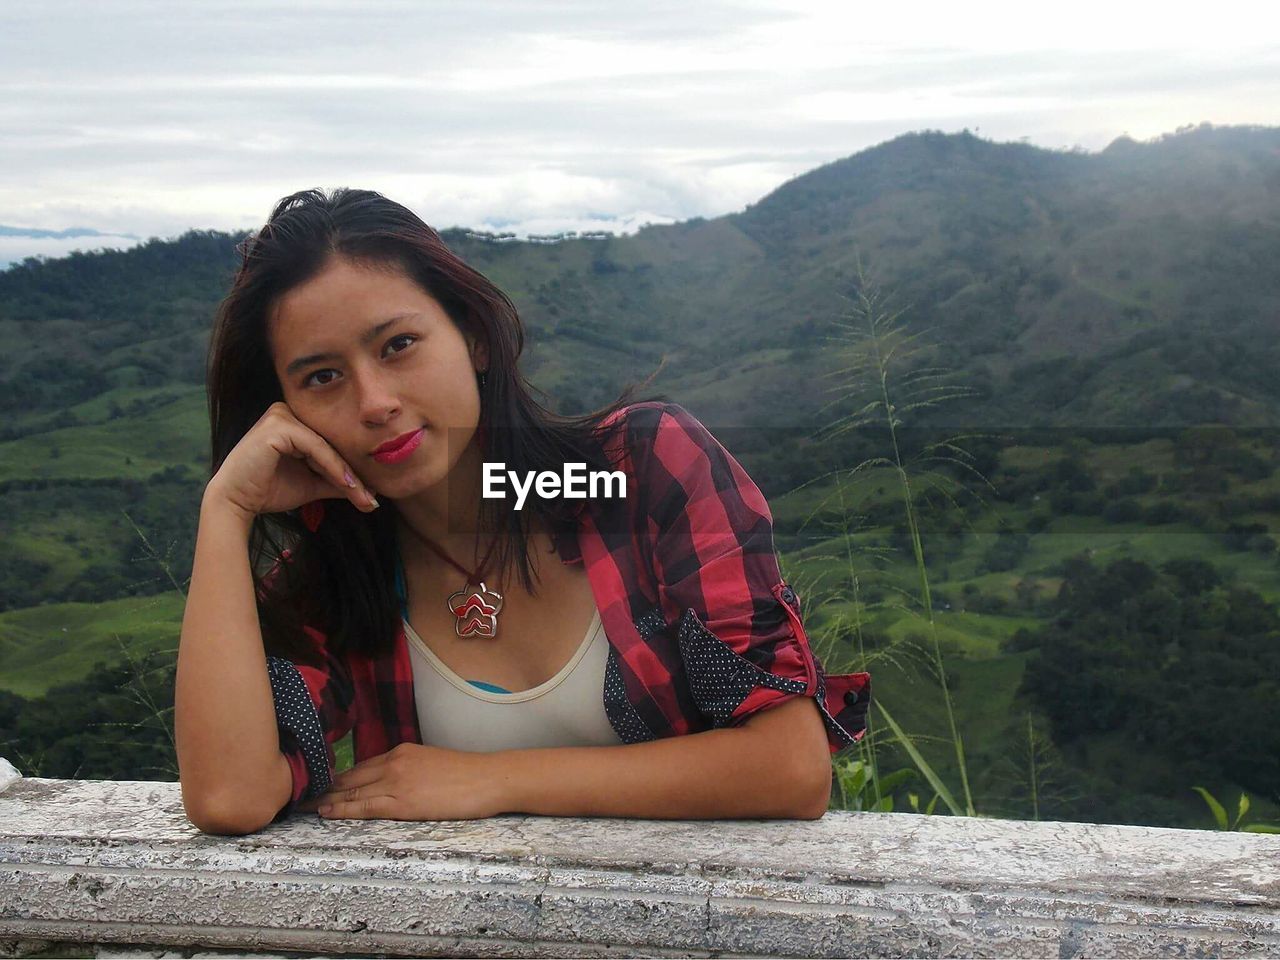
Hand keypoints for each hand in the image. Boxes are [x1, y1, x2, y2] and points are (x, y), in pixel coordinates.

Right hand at [204, 401, 379, 519]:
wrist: (235, 502)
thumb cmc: (268, 490)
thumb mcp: (312, 483)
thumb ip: (337, 480)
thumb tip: (371, 489)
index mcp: (294, 420)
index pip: (331, 444)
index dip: (352, 470)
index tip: (372, 496)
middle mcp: (287, 410)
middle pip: (331, 444)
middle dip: (353, 474)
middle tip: (372, 500)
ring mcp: (281, 414)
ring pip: (327, 447)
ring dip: (347, 474)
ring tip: (365, 497)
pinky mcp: (278, 424)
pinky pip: (316, 448)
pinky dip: (334, 468)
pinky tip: (348, 485)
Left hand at [297, 742, 505, 820]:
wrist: (489, 778)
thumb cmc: (469, 774)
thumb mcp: (433, 763)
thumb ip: (410, 770)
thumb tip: (397, 783)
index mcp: (402, 752)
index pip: (361, 766)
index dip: (339, 778)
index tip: (321, 784)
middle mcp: (394, 762)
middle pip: (350, 777)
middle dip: (325, 787)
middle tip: (301, 795)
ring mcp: (397, 781)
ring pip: (352, 792)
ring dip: (327, 800)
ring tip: (306, 807)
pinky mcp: (403, 802)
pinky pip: (365, 807)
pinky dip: (342, 810)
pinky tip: (327, 813)